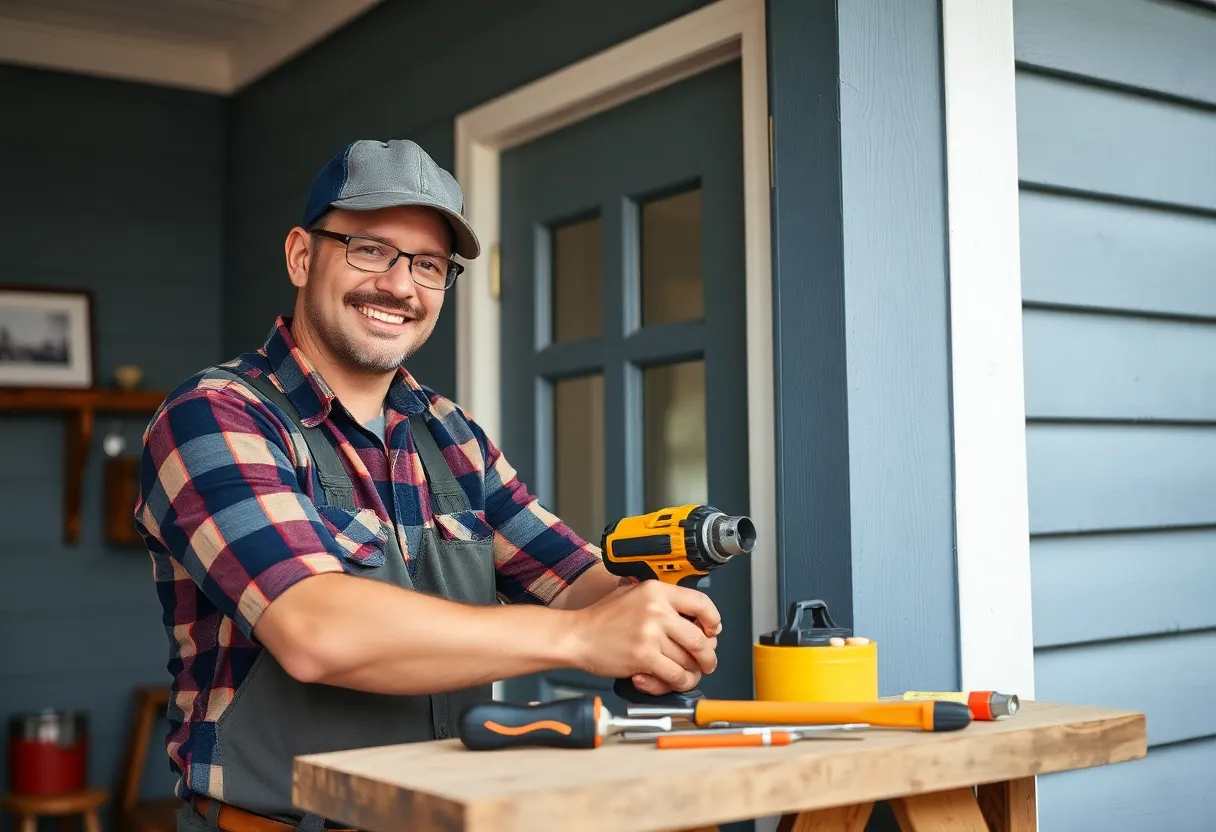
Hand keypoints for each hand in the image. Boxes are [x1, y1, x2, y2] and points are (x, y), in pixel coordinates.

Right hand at [568, 580, 721, 695]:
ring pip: (689, 661)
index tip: (712, 631)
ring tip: (681, 675)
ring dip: (690, 674)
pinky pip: (675, 676)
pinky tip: (667, 681)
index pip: (701, 603)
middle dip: (708, 657)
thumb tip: (696, 621)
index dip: (713, 621)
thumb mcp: (634, 595)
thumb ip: (663, 602)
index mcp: (656, 591)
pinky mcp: (644, 656)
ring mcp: (650, 634)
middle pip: (700, 639)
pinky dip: (676, 683)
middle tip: (705, 663)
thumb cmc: (602, 618)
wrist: (577, 636)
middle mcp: (657, 609)